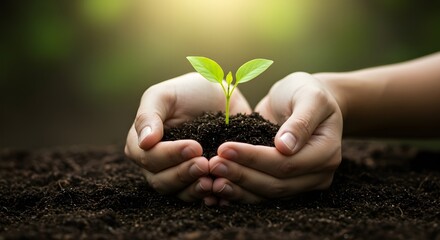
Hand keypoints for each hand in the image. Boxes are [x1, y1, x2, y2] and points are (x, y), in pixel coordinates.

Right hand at [124, 73, 251, 203]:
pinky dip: (207, 197)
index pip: (148, 158)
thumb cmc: (189, 91)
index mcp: (141, 143)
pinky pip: (198, 196)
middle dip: (183, 174)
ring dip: (194, 189)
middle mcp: (155, 164)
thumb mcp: (165, 95)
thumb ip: (148, 116)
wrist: (222, 96)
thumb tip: (144, 142)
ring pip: (178, 192)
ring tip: (212, 181)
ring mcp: (177, 173)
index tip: (194, 146)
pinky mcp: (198, 180)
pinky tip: (219, 191)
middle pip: (161, 181)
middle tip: (205, 164)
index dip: (169, 155)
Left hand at [209, 72, 342, 202]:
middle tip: (212, 165)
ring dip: (238, 189)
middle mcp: (317, 174)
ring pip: (268, 194)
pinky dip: (240, 193)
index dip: (254, 159)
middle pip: (276, 184)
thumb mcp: (309, 96)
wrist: (303, 99)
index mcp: (326, 153)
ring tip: (211, 181)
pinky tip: (218, 189)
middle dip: (242, 175)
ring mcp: (302, 182)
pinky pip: (262, 194)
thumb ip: (300, 120)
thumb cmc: (307, 92)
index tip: (225, 148)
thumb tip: (285, 147)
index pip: (287, 163)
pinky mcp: (285, 183)